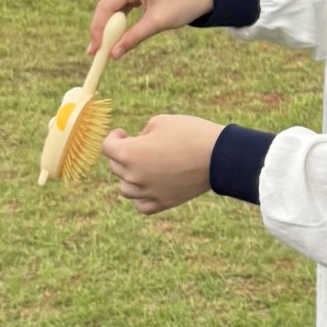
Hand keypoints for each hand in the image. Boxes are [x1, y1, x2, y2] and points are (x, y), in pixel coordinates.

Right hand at [89, 0, 214, 58]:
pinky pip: (121, 3)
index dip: (98, 30)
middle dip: (102, 30)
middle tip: (94, 53)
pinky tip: (113, 36)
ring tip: (101, 48)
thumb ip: (133, 38)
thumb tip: (113, 55)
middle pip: (107, 5)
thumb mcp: (158, 23)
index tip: (94, 51)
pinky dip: (118, 19)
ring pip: (112, 5)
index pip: (107, 6)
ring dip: (109, 26)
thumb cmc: (184, 4)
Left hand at [102, 114, 221, 213]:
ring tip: (144, 166)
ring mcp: (148, 192)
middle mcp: (134, 175)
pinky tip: (147, 187)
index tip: (125, 133)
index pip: (107, 147)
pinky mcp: (164, 202)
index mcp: (129, 153)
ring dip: (129, 176)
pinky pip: (141, 206)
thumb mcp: (162, 121)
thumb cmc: (191, 133)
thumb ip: (143, 132)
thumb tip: (139, 143)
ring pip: (126, 189)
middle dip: (123, 154)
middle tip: (141, 145)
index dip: (114, 137)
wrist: (219, 156)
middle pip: (115, 167)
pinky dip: (140, 198)